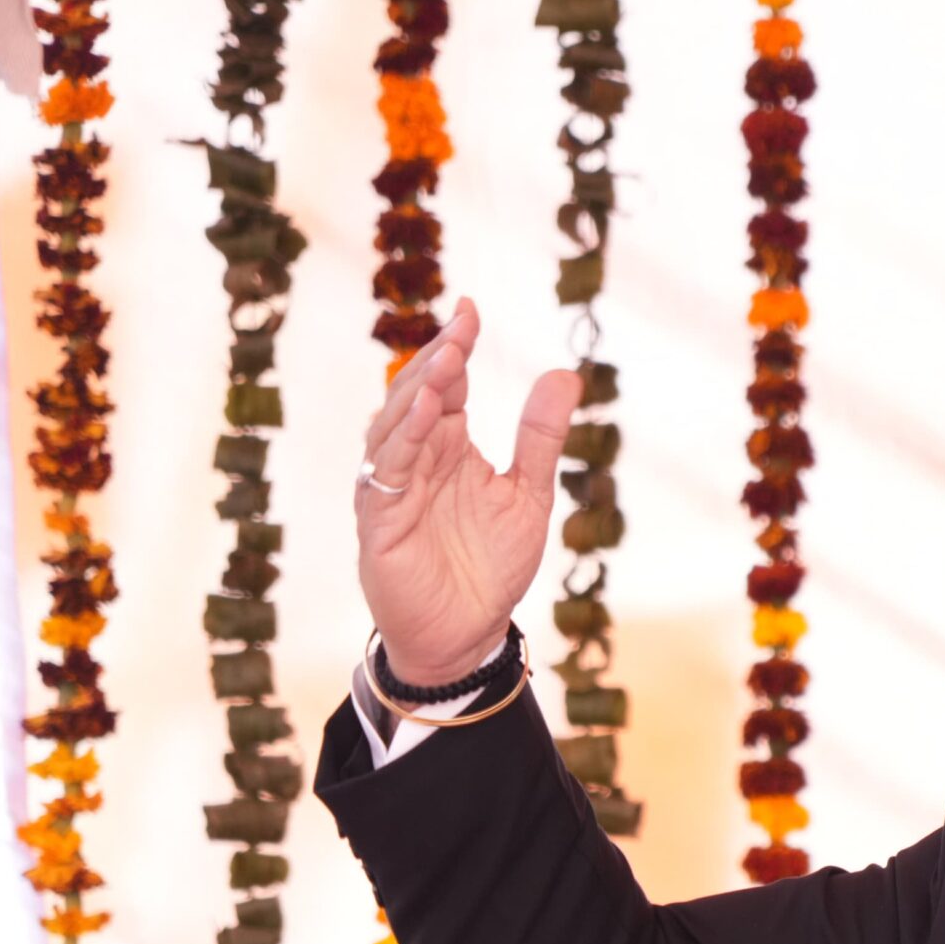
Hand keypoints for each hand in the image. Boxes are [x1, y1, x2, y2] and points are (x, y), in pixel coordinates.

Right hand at [355, 298, 584, 686]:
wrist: (468, 634)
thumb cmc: (490, 566)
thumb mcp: (529, 494)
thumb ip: (541, 437)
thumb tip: (564, 373)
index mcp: (447, 446)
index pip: (445, 383)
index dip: (455, 346)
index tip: (471, 309)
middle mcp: (415, 458)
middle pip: (416, 393)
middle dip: (437, 358)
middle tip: (463, 326)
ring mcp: (393, 486)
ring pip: (394, 424)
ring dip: (418, 391)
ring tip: (447, 361)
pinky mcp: (380, 518)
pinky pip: (387, 470)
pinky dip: (405, 438)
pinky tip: (426, 413)